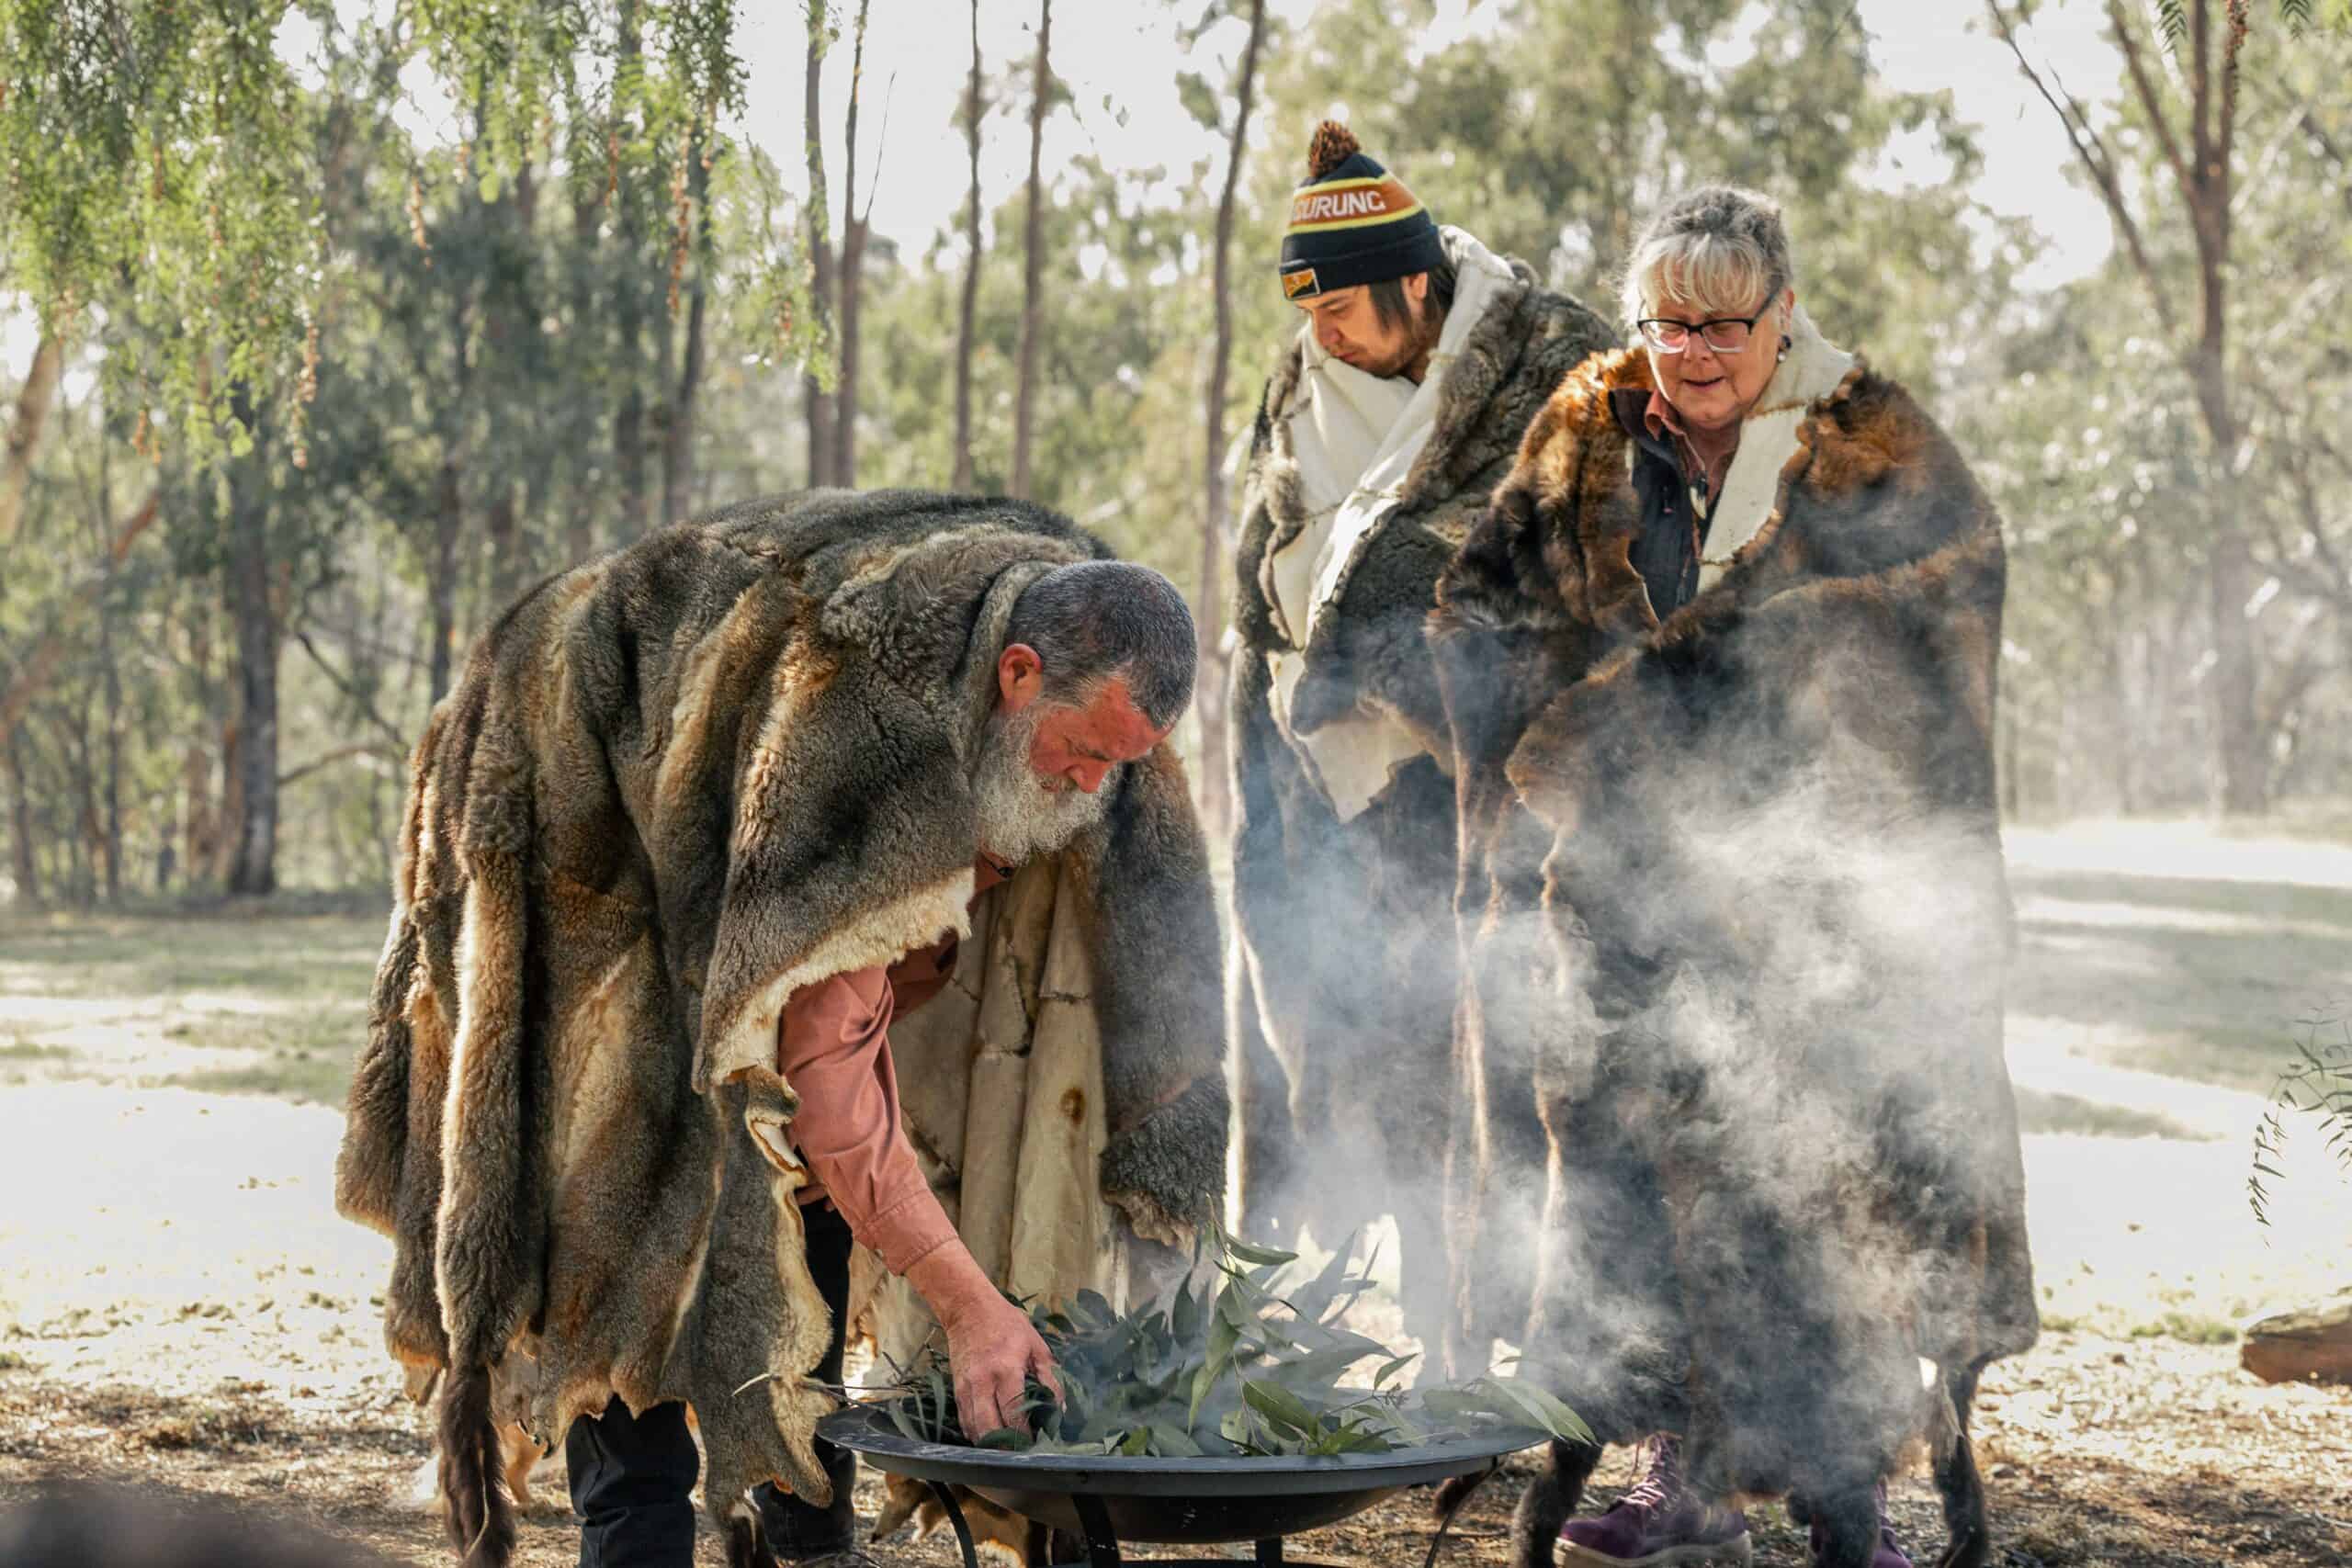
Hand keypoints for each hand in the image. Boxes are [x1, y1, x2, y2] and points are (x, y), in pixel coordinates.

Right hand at [904, 1242, 1060, 1439]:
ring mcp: (965, 1389)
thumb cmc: (1007, 1324)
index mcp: (1005, 1371)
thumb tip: (1060, 1408)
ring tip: (1009, 1451)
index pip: (1014, 1414)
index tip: (1037, 1445)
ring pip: (974, 1430)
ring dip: (990, 1445)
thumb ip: (1049, 1378)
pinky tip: (991, 1438)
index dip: (1025, 1435)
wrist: (968, 1309)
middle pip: (989, 1429)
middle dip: (1006, 1447)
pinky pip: (964, 1421)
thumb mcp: (1036, 1345)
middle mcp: (982, 1383)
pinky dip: (977, 1434)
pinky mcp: (956, 1391)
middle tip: (1023, 1454)